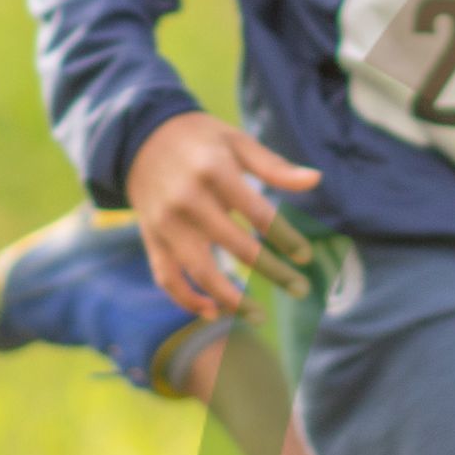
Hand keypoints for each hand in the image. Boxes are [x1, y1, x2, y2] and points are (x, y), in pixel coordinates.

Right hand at [128, 108, 328, 318]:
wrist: (139, 138)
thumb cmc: (201, 140)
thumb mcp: (237, 141)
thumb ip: (274, 166)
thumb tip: (315, 180)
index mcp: (214, 171)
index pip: (258, 213)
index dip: (285, 237)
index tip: (305, 257)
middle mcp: (187, 200)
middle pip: (236, 247)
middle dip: (273, 272)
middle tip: (300, 289)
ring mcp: (166, 223)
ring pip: (200, 271)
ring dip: (231, 299)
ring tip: (260, 316)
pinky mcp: (151, 238)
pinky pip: (167, 278)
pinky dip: (186, 300)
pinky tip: (213, 313)